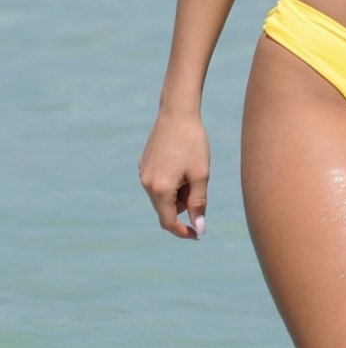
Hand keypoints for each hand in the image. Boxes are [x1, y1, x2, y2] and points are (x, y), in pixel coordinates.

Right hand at [138, 109, 209, 239]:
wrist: (177, 113)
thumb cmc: (193, 143)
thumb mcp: (201, 175)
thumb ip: (199, 204)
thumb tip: (199, 228)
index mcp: (160, 189)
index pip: (168, 222)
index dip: (183, 231)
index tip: (197, 235)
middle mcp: (146, 183)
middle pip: (166, 209)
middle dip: (183, 205)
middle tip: (199, 183)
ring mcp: (142, 173)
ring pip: (162, 196)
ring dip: (178, 193)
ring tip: (190, 169)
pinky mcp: (143, 163)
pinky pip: (157, 182)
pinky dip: (171, 182)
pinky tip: (181, 162)